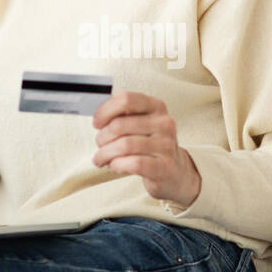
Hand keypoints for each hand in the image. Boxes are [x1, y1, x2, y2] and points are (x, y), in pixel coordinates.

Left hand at [92, 91, 200, 208]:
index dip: (105, 111)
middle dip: (102, 137)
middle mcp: (164, 123)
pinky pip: (134, 163)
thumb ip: (122, 117)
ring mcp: (166, 145)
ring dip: (106, 153)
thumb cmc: (151, 146)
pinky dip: (118, 164)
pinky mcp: (164, 166)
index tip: (97, 123)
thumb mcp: (141, 125)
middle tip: (100, 145)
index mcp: (156, 107)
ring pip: (124, 145)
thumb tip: (98, 118)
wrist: (174, 172)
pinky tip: (115, 165)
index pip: (126, 99)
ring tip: (101, 158)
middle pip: (120, 125)